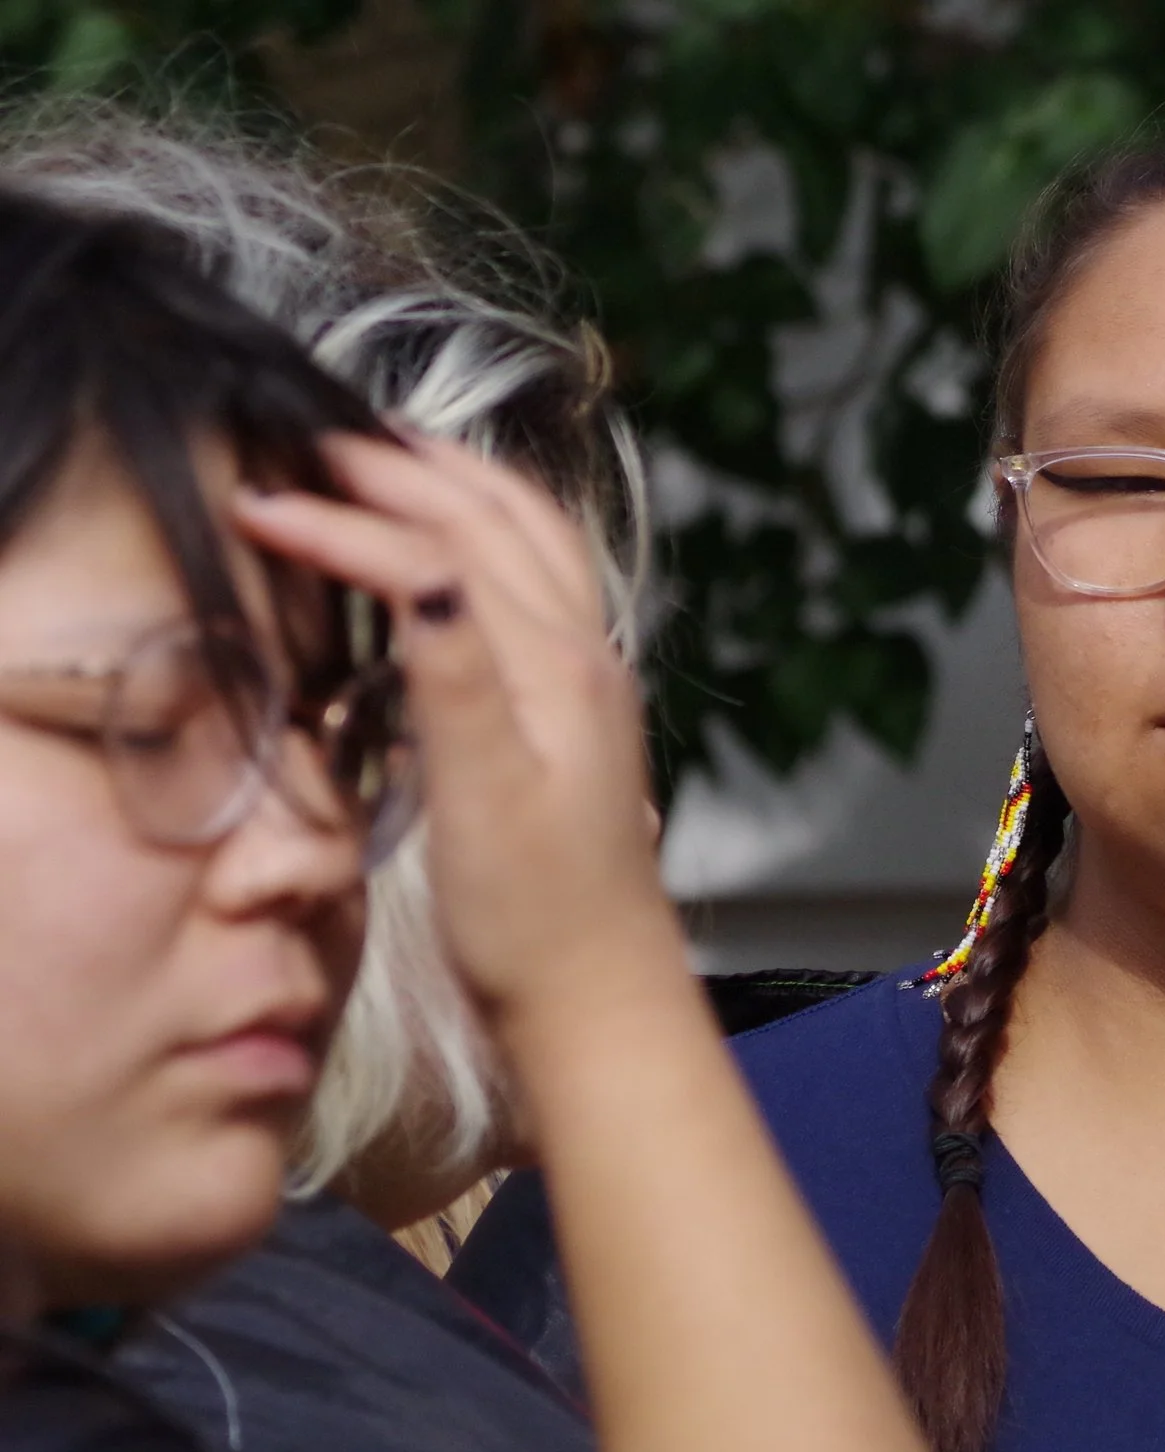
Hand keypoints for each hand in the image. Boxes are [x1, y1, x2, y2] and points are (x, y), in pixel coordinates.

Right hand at [234, 435, 675, 1026]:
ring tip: (393, 453)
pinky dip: (492, 537)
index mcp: (558, 669)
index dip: (347, 520)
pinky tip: (456, 554)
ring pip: (534, 543)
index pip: (443, 552)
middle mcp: (587, 658)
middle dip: (409, 469)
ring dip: (463, 486)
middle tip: (321, 436)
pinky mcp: (580, 713)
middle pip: (498, 521)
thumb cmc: (534, 915)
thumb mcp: (483, 798)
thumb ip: (455, 676)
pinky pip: (542, 585)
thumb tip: (420, 568)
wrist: (598, 995)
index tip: (258, 501)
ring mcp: (591, 682)